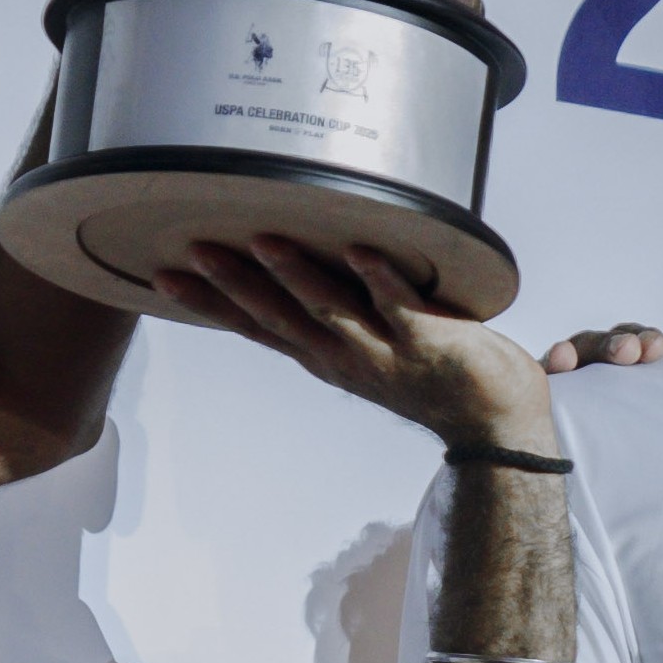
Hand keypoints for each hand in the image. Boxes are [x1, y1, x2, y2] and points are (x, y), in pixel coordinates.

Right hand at [150, 232, 558, 454]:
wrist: (495, 422)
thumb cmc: (438, 377)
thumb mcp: (372, 350)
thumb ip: (343, 314)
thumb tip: (315, 261)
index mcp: (326, 358)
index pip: (256, 328)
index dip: (211, 304)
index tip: (168, 276)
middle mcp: (344, 358)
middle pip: (277, 319)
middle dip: (235, 284)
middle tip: (195, 250)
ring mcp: (384, 352)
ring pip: (330, 311)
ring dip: (296, 276)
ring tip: (265, 240)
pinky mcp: (428, 341)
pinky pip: (398, 305)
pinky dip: (379, 279)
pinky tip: (360, 250)